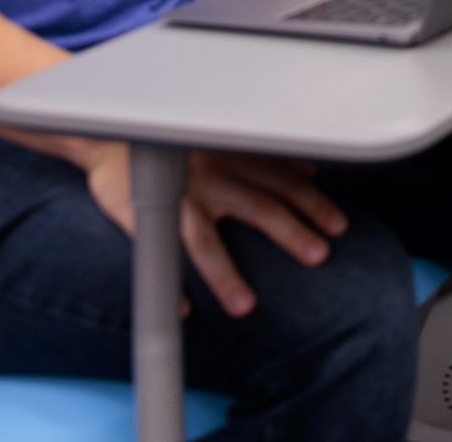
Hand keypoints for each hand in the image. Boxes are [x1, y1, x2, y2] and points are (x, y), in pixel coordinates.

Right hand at [83, 141, 347, 318]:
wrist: (112, 139)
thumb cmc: (176, 147)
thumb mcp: (226, 142)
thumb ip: (268, 158)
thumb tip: (311, 168)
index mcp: (235, 160)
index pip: (284, 181)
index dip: (313, 203)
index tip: (339, 227)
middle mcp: (212, 177)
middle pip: (258, 207)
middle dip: (291, 232)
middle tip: (319, 256)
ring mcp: (177, 198)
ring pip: (203, 240)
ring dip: (226, 276)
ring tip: (245, 307)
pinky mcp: (142, 215)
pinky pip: (155, 252)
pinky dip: (167, 284)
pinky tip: (182, 312)